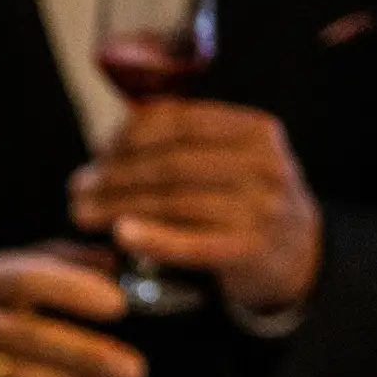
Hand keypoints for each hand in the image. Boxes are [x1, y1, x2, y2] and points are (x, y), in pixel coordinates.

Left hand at [70, 101, 322, 313]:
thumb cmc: (246, 201)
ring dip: (118, 206)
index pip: (181, 121)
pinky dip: (152, 238)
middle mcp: (263, 166)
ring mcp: (260, 209)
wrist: (299, 255)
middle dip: (115, 175)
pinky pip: (191, 243)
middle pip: (171, 164)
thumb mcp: (234, 159)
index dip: (130, 134)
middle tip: (77, 186)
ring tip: (82, 212)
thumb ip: (187, 141)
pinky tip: (120, 234)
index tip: (98, 150)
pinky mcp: (249, 251)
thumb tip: (113, 134)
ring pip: (174, 202)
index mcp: (255, 131)